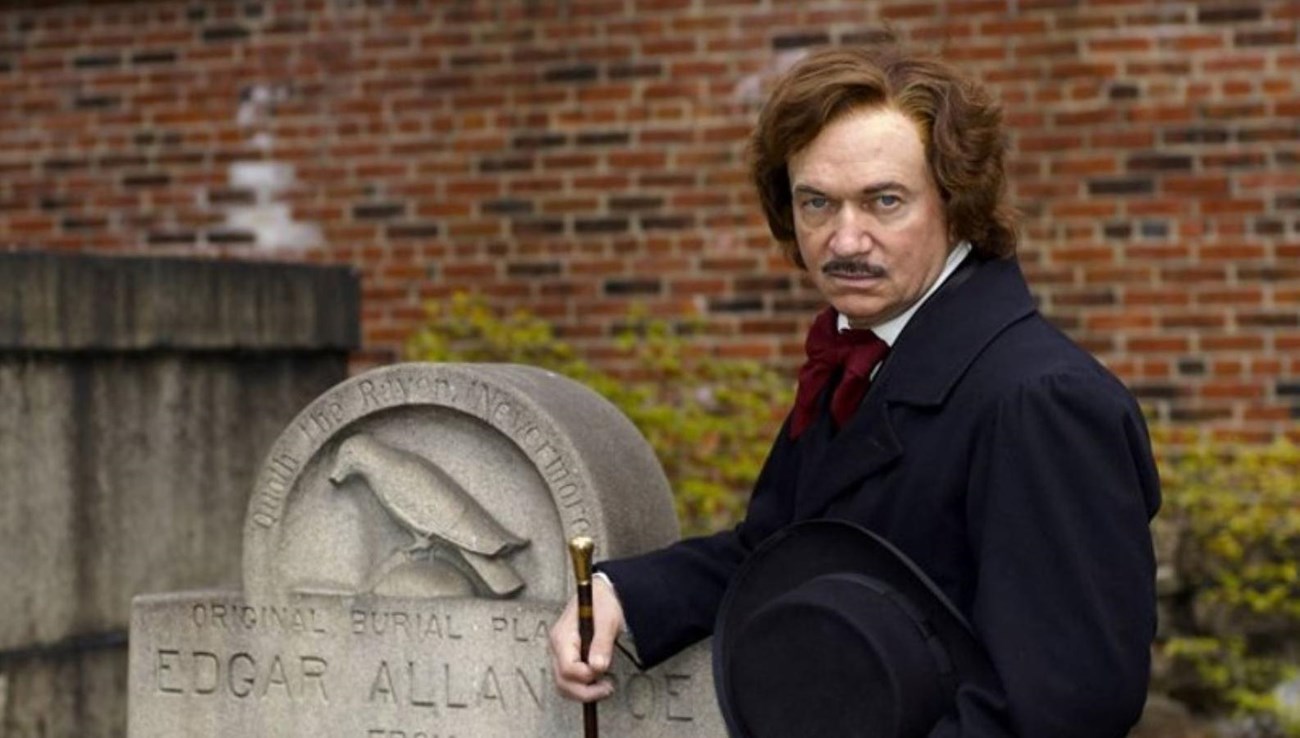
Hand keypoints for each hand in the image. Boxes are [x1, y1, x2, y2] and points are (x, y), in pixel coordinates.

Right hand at [549, 576, 624, 702]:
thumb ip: (601, 644)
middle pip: (562, 681)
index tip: (603, 674)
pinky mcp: (568, 657)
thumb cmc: (602, 601)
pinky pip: (570, 679)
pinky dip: (583, 685)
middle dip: (584, 691)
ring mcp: (561, 653)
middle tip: (606, 688)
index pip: (567, 668)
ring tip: (604, 686)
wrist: (601, 592)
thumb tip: (598, 667)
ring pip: (564, 684)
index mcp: (563, 637)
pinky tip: (597, 681)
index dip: (585, 676)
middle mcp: (558, 647)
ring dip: (583, 690)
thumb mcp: (607, 620)